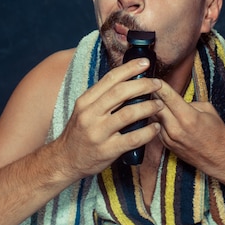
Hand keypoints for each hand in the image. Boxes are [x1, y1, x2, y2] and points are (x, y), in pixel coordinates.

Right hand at [54, 58, 162, 178]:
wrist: (64, 160)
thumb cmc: (79, 133)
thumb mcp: (84, 110)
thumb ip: (102, 97)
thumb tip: (128, 82)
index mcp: (85, 101)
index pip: (110, 79)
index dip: (130, 68)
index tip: (145, 63)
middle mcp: (90, 115)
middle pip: (121, 92)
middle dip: (143, 85)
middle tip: (157, 84)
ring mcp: (98, 133)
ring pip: (128, 114)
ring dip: (148, 107)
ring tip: (159, 104)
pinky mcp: (107, 150)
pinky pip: (133, 138)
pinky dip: (148, 132)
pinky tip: (155, 127)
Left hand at [152, 80, 224, 170]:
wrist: (218, 159)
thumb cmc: (217, 133)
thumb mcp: (208, 110)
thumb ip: (190, 102)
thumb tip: (175, 100)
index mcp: (188, 117)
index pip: (168, 97)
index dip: (160, 86)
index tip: (155, 79)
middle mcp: (176, 129)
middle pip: (156, 107)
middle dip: (153, 95)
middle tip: (150, 86)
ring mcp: (169, 138)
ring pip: (154, 117)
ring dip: (153, 108)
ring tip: (152, 99)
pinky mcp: (166, 145)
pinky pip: (157, 128)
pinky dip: (157, 119)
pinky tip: (160, 114)